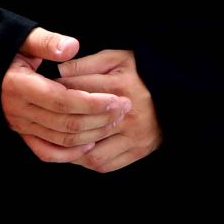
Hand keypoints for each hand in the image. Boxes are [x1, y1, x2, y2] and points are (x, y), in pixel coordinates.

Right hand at [1, 26, 130, 163]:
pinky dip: (70, 153)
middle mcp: (18, 110)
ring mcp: (20, 125)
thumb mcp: (24, 39)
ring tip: (114, 120)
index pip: (61, 100)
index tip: (115, 97)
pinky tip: (90, 143)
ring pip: (61, 139)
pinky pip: (47, 153)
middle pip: (66, 123)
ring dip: (92, 133)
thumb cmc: (10, 52)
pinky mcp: (23, 134)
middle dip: (100, 117)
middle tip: (124, 107)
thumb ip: (47, 42)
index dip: (92, 102)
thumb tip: (72, 47)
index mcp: (18, 85)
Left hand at [56, 49, 162, 173]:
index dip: (56, 93)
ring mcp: (134, 137)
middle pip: (81, 128)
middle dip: (58, 125)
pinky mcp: (139, 150)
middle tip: (47, 120)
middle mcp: (128, 116)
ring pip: (93, 154)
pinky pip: (106, 165)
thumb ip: (88, 63)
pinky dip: (87, 162)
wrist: (177, 93)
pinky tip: (77, 152)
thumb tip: (59, 72)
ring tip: (58, 142)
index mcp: (120, 88)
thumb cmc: (141, 73)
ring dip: (71, 151)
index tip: (47, 92)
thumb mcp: (117, 59)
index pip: (76, 93)